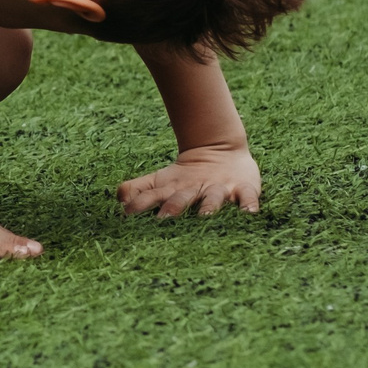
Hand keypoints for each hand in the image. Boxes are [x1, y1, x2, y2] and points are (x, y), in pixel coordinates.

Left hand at [118, 143, 261, 217]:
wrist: (221, 150)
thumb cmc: (187, 176)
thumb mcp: (162, 180)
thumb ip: (139, 189)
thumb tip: (118, 198)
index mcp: (174, 188)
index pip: (154, 195)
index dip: (140, 203)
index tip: (127, 214)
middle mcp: (195, 189)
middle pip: (183, 197)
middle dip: (174, 207)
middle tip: (164, 217)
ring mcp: (219, 189)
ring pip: (214, 198)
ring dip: (209, 207)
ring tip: (206, 216)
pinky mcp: (243, 188)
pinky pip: (248, 197)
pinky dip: (249, 204)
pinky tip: (249, 213)